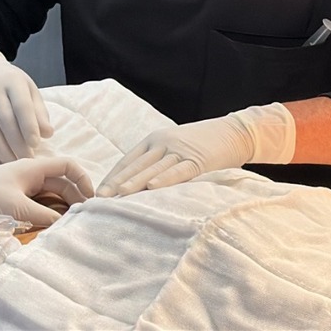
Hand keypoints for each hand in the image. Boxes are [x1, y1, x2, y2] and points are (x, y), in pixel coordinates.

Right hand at [0, 46, 53, 162]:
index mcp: (12, 80)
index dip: (29, 127)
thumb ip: (39, 112)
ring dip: (2, 149)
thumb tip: (47, 134)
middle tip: (27, 158)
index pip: (21, 105)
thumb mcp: (30, 92)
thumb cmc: (13, 86)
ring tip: (13, 161)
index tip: (36, 144)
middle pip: (5, 119)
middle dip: (17, 143)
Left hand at [0, 157, 95, 227]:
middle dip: (77, 197)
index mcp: (35, 167)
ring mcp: (27, 186)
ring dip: (65, 207)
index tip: (90, 196)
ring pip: (54, 194)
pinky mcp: (21, 198)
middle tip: (86, 216)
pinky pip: (43, 203)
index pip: (67, 165)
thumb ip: (43, 215)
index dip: (82, 178)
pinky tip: (57, 224)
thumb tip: (66, 222)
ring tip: (75, 222)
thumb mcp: (17, 207)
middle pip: (64, 182)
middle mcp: (34, 174)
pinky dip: (52, 212)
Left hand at [97, 103, 296, 196]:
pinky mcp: (197, 159)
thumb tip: (137, 184)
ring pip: (153, 168)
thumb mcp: (174, 148)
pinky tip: (152, 186)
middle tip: (99, 198)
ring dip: (134, 182)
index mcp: (155, 139)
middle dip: (117, 182)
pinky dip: (165, 179)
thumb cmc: (202, 144)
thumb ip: (156, 161)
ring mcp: (180, 150)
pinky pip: (178, 171)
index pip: (128, 160)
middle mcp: (163, 142)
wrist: (233, 132)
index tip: (98, 192)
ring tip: (118, 195)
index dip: (113, 176)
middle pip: (136, 165)